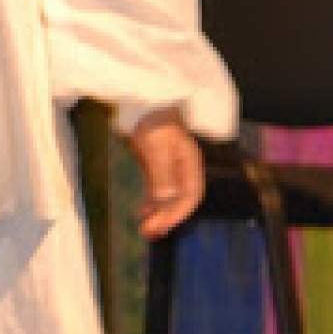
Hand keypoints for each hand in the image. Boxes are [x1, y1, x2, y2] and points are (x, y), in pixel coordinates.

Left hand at [127, 110, 204, 239]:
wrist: (142, 100)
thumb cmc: (151, 119)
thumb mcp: (155, 146)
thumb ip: (161, 173)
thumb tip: (166, 200)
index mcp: (190, 163)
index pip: (190, 196)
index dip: (177, 213)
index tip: (160, 226)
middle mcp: (184, 168)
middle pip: (180, 199)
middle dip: (166, 218)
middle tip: (149, 233)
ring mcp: (171, 166)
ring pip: (169, 196)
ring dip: (158, 213)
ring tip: (145, 228)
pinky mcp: (158, 164)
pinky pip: (159, 189)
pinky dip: (152, 202)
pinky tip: (143, 210)